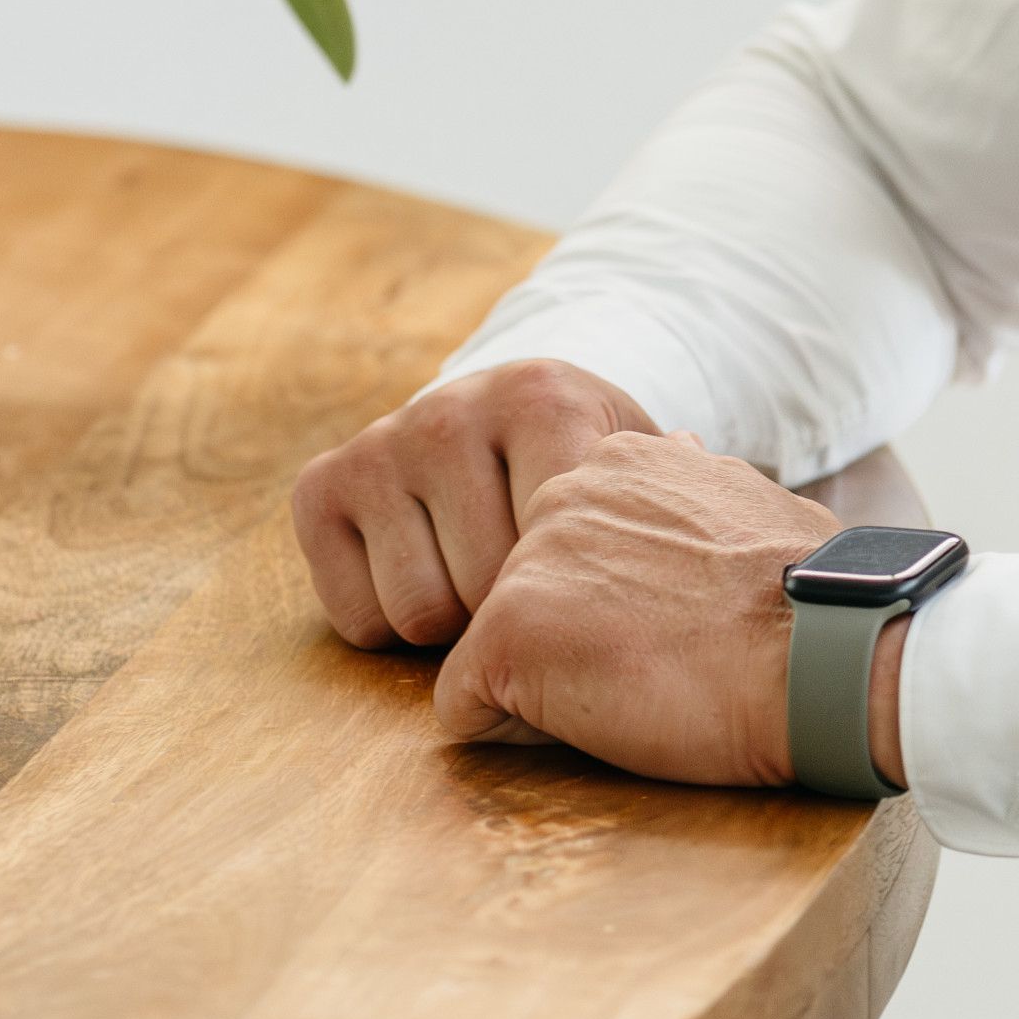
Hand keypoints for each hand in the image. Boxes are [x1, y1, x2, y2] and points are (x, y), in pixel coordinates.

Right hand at [292, 357, 658, 647]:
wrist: (511, 419)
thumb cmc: (589, 465)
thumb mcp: (635, 468)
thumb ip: (664, 494)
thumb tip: (697, 497)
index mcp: (541, 395)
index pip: (557, 547)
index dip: (579, 587)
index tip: (598, 577)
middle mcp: (450, 407)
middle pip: (489, 590)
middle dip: (518, 607)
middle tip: (532, 579)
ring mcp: (381, 444)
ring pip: (421, 614)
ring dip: (458, 620)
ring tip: (481, 572)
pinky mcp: (321, 489)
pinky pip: (359, 620)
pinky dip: (393, 624)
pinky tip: (426, 571)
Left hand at [435, 429, 842, 785]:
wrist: (820, 648)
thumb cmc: (806, 593)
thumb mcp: (746, 500)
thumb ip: (687, 488)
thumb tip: (679, 451)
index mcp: (621, 458)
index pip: (571, 546)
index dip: (614, 601)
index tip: (670, 622)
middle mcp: (561, 492)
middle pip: (527, 593)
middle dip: (570, 635)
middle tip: (655, 659)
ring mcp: (527, 561)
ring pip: (498, 649)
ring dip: (549, 680)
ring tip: (637, 685)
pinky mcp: (505, 634)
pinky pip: (467, 708)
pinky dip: (518, 732)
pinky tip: (601, 719)